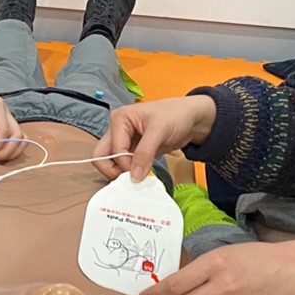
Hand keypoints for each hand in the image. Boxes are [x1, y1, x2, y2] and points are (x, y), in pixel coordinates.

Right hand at [95, 96, 216, 181]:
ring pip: (111, 162)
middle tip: (129, 179)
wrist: (192, 119)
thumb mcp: (160, 131)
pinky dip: (129, 173)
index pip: (113, 150)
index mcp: (119, 119)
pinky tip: (141, 176)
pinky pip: (124, 165)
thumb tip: (134, 177)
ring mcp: (124, 141)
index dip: (124, 164)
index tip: (139, 173)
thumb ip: (145, 153)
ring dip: (121, 173)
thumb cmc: (176, 115)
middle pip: (102, 156)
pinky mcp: (133, 151)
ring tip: (138, 178)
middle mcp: (117, 130)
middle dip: (113, 170)